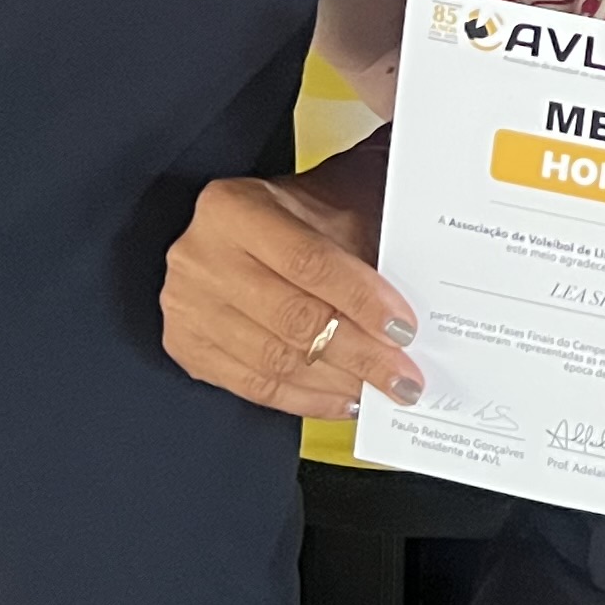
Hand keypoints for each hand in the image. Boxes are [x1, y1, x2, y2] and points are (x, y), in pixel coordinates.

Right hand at [162, 157, 425, 419]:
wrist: (247, 227)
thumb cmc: (301, 214)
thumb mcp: (337, 204)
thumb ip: (371, 246)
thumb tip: (418, 308)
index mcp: (234, 207)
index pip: (307, 261)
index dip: (360, 299)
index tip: (404, 329)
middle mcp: (201, 256)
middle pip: (292, 317)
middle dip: (359, 355)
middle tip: (403, 377)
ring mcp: (187, 306)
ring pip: (273, 360)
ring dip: (337, 383)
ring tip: (380, 391)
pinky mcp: (186, 346)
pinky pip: (253, 386)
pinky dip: (306, 400)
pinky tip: (342, 399)